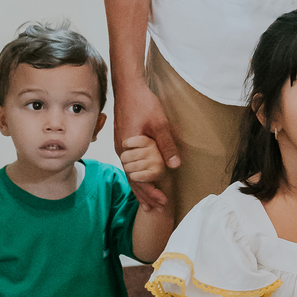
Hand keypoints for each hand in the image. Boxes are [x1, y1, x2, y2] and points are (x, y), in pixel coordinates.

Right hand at [112, 79, 179, 210]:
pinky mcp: (124, 141)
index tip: (161, 202)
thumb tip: (174, 165)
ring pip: (130, 173)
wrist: (128, 87)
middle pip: (133, 179)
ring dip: (140, 187)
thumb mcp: (159, 124)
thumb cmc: (142, 103)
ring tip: (147, 202)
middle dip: (145, 195)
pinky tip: (141, 179)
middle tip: (156, 210)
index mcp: (129, 149)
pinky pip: (130, 164)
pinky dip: (136, 175)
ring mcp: (121, 147)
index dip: (150, 192)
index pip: (138, 178)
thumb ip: (166, 145)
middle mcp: (122, 151)